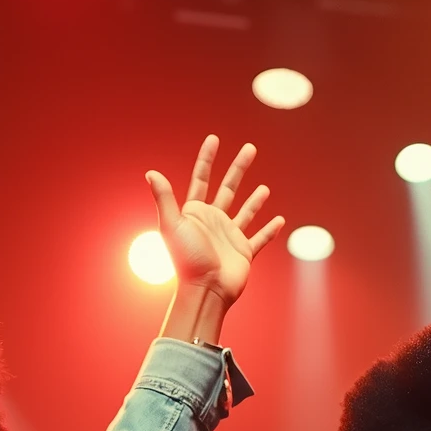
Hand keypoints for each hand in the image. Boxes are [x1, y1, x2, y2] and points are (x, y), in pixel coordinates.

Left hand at [145, 135, 283, 305]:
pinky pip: (260, 238)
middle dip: (239, 168)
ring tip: (264, 187)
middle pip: (228, 188)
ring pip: (245, 211)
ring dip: (255, 199)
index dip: (207, 159)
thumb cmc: (187, 260)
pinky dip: (269, 230)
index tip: (214, 139)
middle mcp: (213, 222)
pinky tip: (279, 220)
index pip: (202, 179)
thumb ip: (164, 198)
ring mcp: (229, 236)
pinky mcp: (244, 252)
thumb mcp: (172, 225)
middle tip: (250, 148)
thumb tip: (150, 172)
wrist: (205, 291)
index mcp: (195, 213)